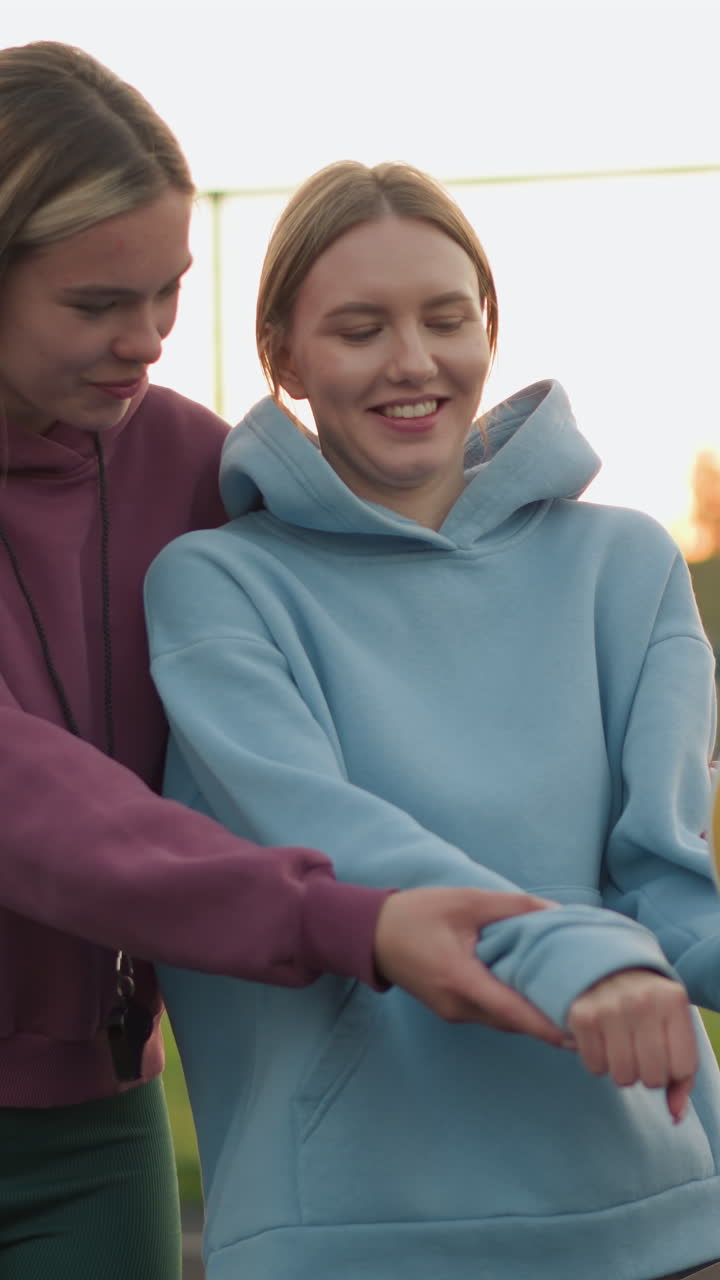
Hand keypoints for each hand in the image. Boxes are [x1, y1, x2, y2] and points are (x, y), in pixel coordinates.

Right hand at [373, 887, 564, 1045]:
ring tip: (567, 1002)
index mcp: (459, 979)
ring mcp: (452, 1012)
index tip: (577, 1035)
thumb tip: (557, 912)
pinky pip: (489, 1013)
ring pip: (502, 1019)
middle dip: (546, 1020)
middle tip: (586, 1012)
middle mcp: (457, 1006)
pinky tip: (532, 992)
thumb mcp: (466, 900)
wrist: (372, 934)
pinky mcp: (450, 1010)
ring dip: (530, 1014)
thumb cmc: (416, 914)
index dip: (545, 1025)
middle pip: (511, 1020)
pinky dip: (512, 1007)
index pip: (510, 1010)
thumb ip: (512, 906)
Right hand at [567, 968, 697, 1121]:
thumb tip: (676, 1115)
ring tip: (621, 1045)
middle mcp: (642, 1001)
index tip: (664, 1050)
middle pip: (651, 1077)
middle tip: (640, 1049)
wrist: (608, 967)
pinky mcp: (581, 1016)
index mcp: (673, 1000)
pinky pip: (595, 1068)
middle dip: (647, 1072)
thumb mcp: (675, 1028)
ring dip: (622, 1070)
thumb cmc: (649, 1007)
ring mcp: (609, 1007)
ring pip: (622, 1077)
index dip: (672, 1070)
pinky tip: (602, 1040)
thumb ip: (682, 1076)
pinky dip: (599, 1062)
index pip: (681, 1069)